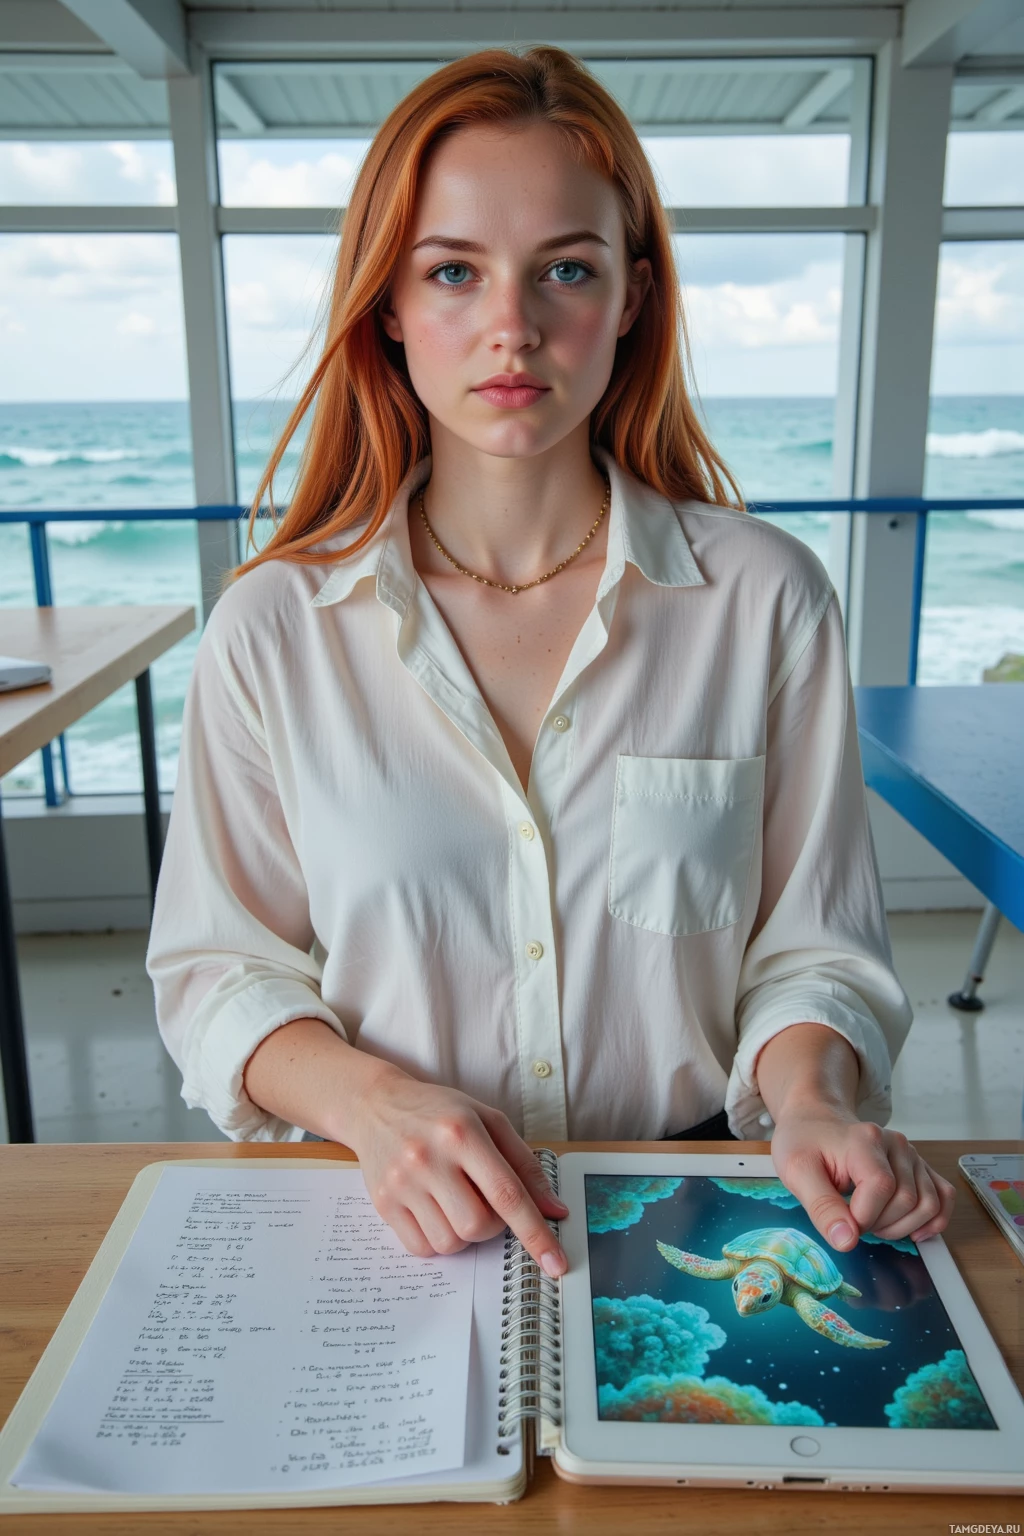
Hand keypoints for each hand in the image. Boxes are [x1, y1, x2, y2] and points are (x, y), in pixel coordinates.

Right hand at [345, 1063, 568, 1274]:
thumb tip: (554, 1210)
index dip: (536, 1232)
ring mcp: (402, 1183)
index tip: (556, 1263)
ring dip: (463, 1234)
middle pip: (477, 1226)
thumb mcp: (488, 1121)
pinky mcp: (383, 1202)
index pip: (507, 1193)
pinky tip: (433, 1210)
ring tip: (454, 1201)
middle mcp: (429, 1158)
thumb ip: (524, 1165)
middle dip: (492, 1226)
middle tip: (482, 1200)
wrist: (377, 1105)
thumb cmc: (440, 1113)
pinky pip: (421, 1248)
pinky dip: (436, 1240)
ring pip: (450, 1243)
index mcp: (462, 1133)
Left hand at [770, 1105, 955, 1251]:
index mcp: (865, 1140)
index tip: (840, 1222)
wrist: (815, 1121)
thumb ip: (821, 1207)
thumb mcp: (796, 1172)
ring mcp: (911, 1154)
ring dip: (903, 1227)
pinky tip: (913, 1231)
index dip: (863, 1218)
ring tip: (874, 1222)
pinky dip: (934, 1220)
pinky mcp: (919, 1166)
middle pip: (907, 1200)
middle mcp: (896, 1143)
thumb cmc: (804, 1143)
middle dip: (880, 1225)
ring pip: (928, 1204)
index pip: (881, 1189)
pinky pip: (943, 1196)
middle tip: (852, 1221)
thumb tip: (847, 1242)